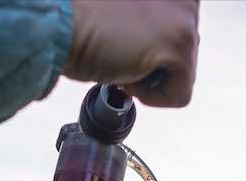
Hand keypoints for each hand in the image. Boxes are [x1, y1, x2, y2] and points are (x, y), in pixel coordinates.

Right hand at [65, 0, 199, 107]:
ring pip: (183, 76)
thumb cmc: (83, 24)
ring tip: (121, 56)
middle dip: (152, 65)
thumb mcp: (132, 17)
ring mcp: (186, 17)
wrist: (60, 27)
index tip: (124, 42)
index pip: (181, 38)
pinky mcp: (180, 45)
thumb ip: (156, 25)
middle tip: (119, 50)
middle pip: (185, 57)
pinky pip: (180, 95)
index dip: (150, 53)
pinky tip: (127, 72)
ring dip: (149, 78)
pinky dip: (151, 98)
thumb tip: (167, 53)